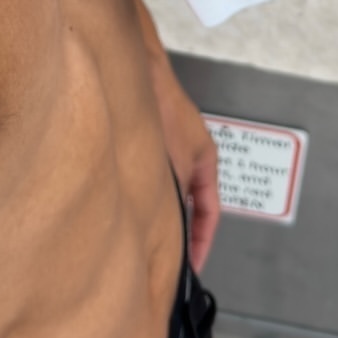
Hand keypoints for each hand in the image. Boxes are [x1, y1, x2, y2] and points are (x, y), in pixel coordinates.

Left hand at [151, 59, 220, 274]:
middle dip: (180, 232)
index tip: (193, 266)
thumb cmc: (162, 104)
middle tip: (169, 259)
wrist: (139, 70)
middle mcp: (189, 157)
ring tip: (146, 238)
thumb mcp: (175, 159)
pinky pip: (151, 180)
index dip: (202, 243)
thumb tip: (172, 225)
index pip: (210, 213)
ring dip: (161, 214)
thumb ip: (176, 192)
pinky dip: (145, 196)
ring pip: (168, 193)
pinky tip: (126, 206)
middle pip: (190, 204)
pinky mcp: (149, 144)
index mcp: (205, 163)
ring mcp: (170, 150)